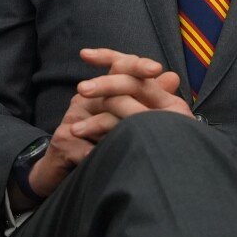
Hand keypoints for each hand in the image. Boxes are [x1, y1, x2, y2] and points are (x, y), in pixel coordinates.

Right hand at [26, 49, 192, 198]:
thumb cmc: (101, 141)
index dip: (136, 65)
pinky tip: (105, 159)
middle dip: (125, 83)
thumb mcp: (127, 118)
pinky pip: (84, 146)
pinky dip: (96, 153)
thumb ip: (149, 97)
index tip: (156, 68)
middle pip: (107, 85)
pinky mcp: (63, 141)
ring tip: (135, 134)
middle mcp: (85, 99)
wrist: (63, 171)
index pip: (118, 67)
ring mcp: (73, 119)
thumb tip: (173, 76)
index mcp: (102, 91)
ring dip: (117, 128)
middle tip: (149, 84)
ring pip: (99, 118)